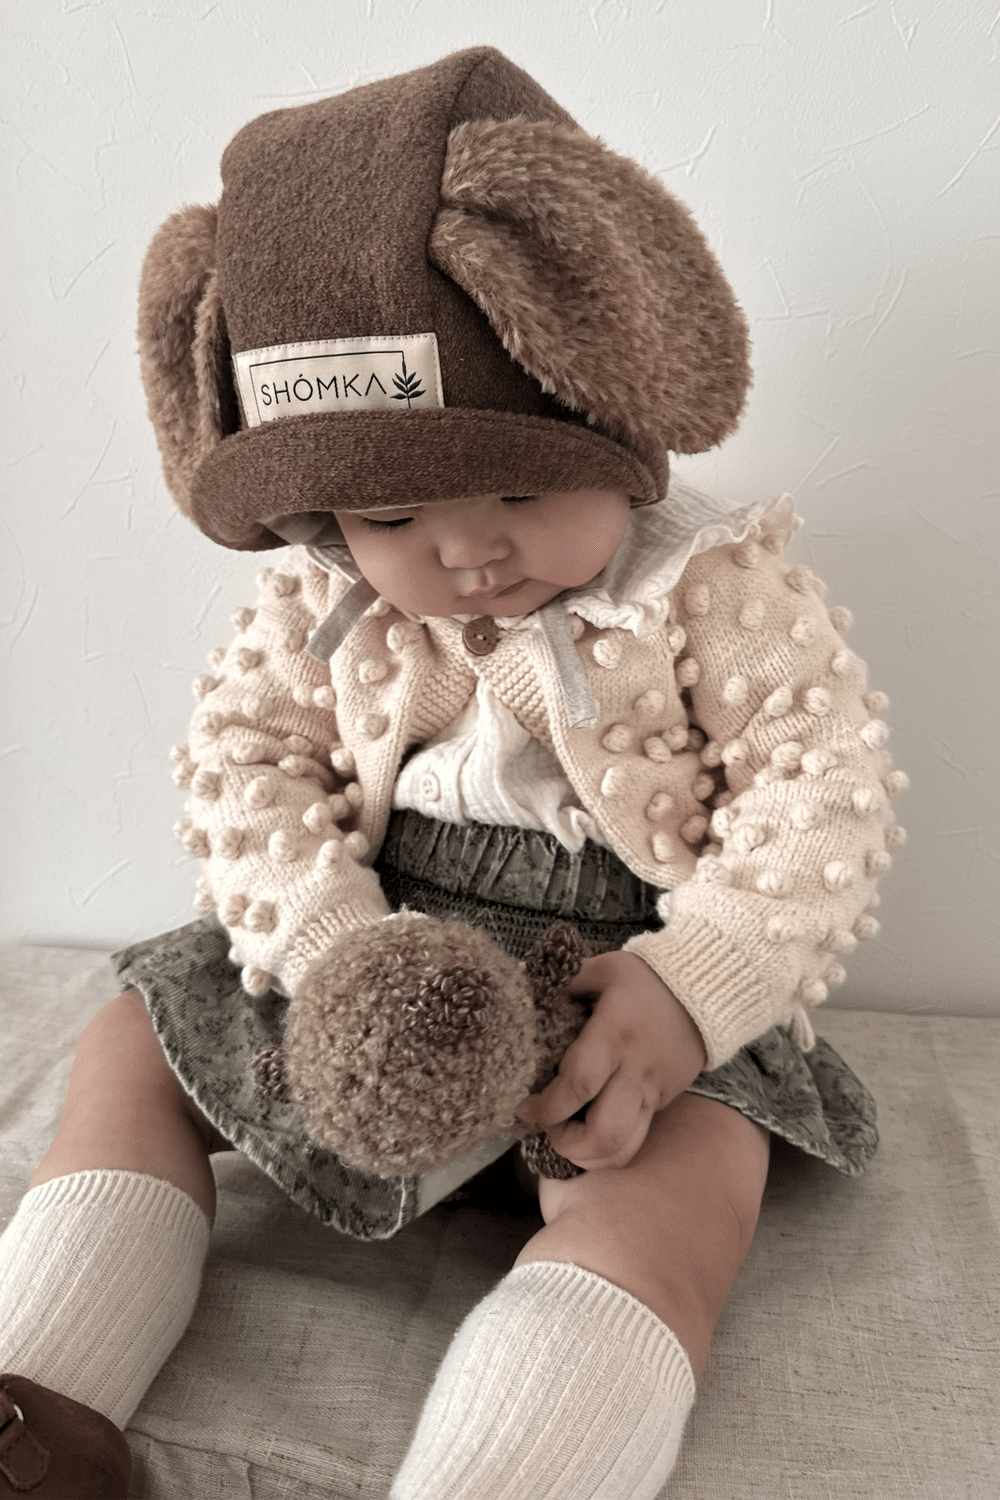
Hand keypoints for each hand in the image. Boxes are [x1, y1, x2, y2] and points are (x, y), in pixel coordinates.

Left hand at [516, 950, 706, 1171]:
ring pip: (623, 1150)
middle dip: (566, 1145)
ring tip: (568, 1137)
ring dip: (589, 1156)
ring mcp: (652, 1092)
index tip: (527, 1105)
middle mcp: (634, 1071)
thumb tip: (520, 982)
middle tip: (549, 1128)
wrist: (705, 990)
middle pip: (604, 1135)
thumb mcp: (604, 967)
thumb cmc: (646, 978)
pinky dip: (608, 1147)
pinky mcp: (662, 1102)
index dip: (547, 1106)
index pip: (579, 1085)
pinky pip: (636, 1139)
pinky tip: (590, 1130)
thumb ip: (565, 979)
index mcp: (613, 1035)